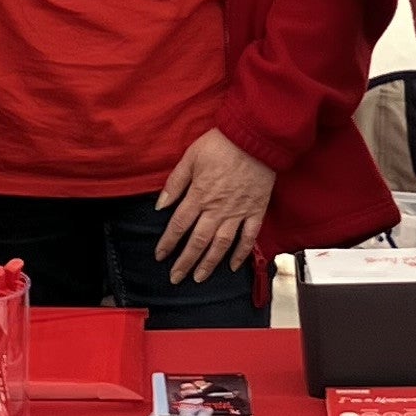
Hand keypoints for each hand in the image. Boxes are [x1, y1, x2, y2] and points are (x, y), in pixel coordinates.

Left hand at [154, 130, 276, 283]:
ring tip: (199, 278)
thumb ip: (175, 182)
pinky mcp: (256, 211)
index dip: (168, 243)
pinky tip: (232, 266)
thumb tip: (160, 206)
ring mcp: (238, 212)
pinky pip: (249, 237)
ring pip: (221, 244)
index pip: (179, 225)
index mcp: (199, 195)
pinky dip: (241, 253)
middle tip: (176, 278)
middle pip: (198, 241)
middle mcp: (217, 208)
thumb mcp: (191, 157)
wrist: (254, 138)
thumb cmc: (220, 144)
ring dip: (209, 263)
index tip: (160, 256)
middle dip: (185, 262)